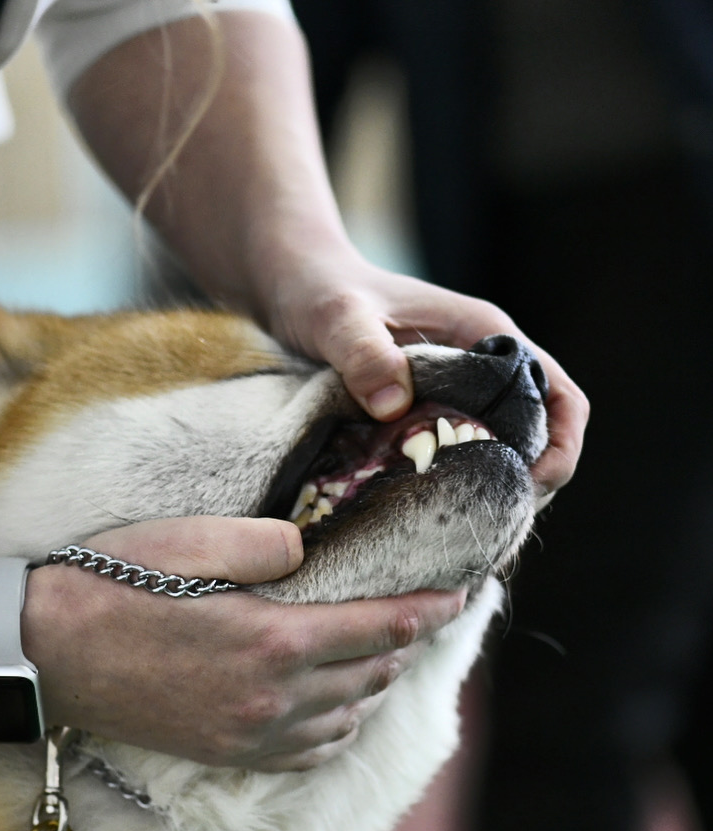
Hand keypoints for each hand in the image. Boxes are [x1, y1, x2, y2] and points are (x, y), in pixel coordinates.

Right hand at [21, 516, 464, 771]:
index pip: (379, 627)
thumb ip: (266, 543)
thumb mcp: (191, 540)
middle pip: (371, 673)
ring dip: (375, 682)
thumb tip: (309, 550)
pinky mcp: (227, 752)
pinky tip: (337, 704)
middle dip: (406, 642)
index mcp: (271, 639)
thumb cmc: (114, 585)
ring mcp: (250, 733)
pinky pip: (310, 752)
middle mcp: (272, 697)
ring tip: (381, 651)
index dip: (426, 611)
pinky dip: (340, 725)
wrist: (48, 653)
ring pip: (347, 716)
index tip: (459, 595)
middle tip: (420, 613)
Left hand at [260, 246, 589, 501]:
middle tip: (485, 526)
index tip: (528, 489)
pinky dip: (452, 479)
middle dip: (525, 481)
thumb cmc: (320, 289)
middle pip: (538, 433)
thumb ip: (363, 353)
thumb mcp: (336, 319)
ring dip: (488, 486)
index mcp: (484, 334)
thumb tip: (393, 405)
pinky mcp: (426, 407)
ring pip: (498, 447)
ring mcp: (455, 387)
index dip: (558, 448)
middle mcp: (480, 362)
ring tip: (456, 526)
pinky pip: (457, 449)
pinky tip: (423, 508)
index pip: (557, 396)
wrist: (293, 282)